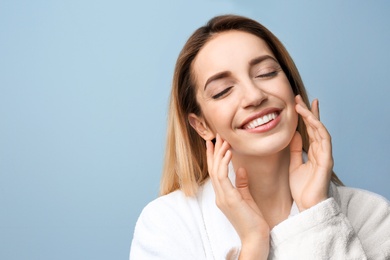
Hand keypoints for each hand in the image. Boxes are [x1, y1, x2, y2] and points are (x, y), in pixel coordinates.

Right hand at [206, 134, 268, 258]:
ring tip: (222, 139)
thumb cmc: (253, 221)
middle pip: (213, 168)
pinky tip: (228, 152)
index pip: (215, 172)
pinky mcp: (229, 199)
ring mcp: (222, 197)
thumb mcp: (247, 199)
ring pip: (216, 170)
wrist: (256, 238)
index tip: (214, 143)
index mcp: (223, 195)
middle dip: (214, 151)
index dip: (213, 156)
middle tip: (216, 135)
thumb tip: (240, 169)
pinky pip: (223, 176)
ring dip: (218, 153)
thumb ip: (242, 184)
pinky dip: (224, 162)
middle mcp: (219, 195)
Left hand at [289, 95, 332, 210]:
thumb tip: (294, 134)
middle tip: (298, 98)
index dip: (305, 116)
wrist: (307, 205)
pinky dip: (318, 129)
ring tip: (301, 106)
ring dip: (312, 117)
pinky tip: (311, 120)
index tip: (298, 104)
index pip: (310, 130)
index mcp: (313, 152)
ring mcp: (325, 155)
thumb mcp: (294, 164)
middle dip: (308, 111)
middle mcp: (321, 151)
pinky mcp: (327, 160)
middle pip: (316, 127)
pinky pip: (324, 141)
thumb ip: (295, 150)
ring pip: (320, 131)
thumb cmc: (302, 188)